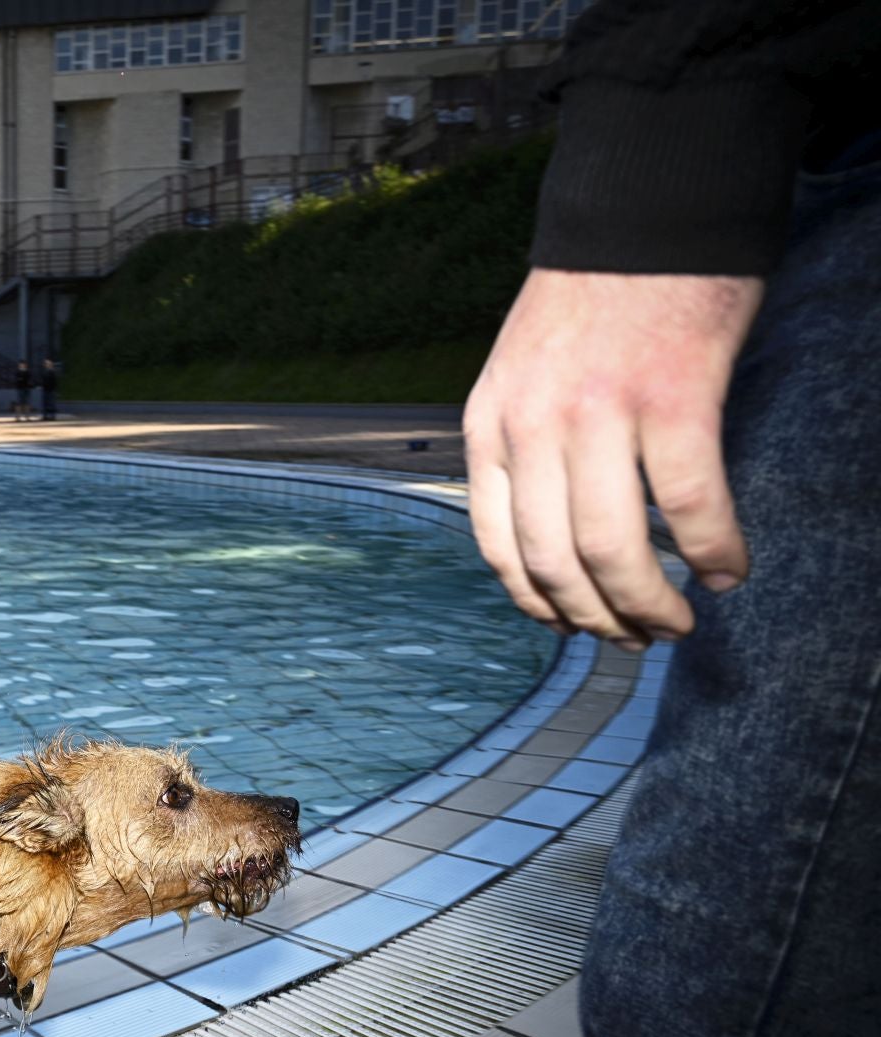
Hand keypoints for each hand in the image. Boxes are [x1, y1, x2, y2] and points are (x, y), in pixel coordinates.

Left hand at [464, 268, 762, 646]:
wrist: (641, 214)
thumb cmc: (590, 300)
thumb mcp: (518, 375)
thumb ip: (524, 446)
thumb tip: (550, 535)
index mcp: (490, 424)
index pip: (498, 546)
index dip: (538, 604)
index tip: (572, 628)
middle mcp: (533, 425)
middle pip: (554, 561)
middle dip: (596, 618)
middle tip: (637, 639)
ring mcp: (600, 412)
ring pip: (614, 546)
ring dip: (651, 601)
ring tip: (680, 621)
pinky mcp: (673, 396)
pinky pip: (690, 500)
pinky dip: (714, 549)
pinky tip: (729, 571)